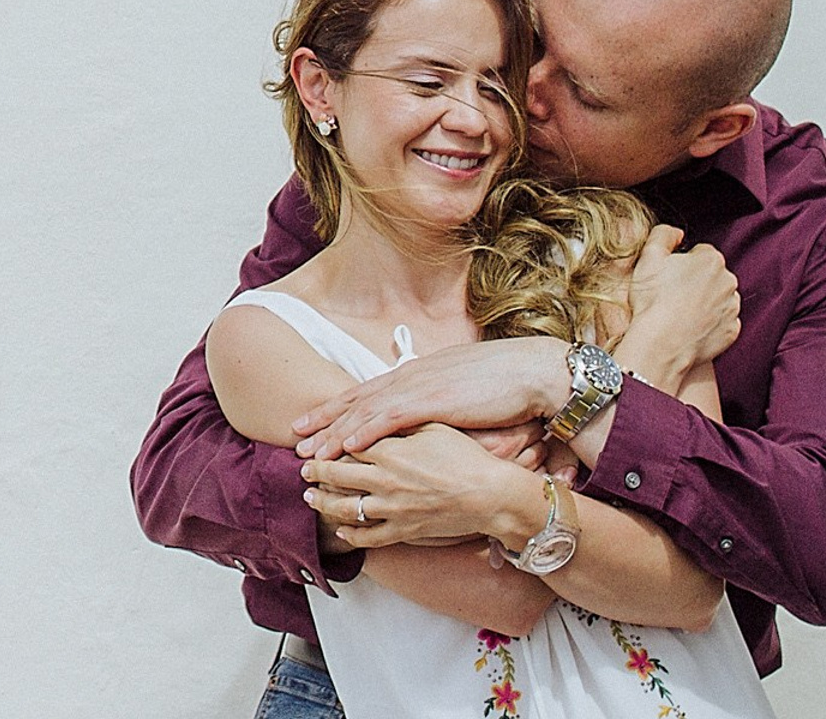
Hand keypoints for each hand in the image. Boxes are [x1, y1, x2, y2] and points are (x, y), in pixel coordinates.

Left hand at [292, 337, 568, 458]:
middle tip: (295, 437)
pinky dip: (365, 431)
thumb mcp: (459, 388)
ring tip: (311, 452)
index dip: (339, 408)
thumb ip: (435, 398)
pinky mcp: (433, 400)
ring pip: (366, 411)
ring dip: (336, 432)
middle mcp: (411, 377)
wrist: (530, 372)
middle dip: (325, 419)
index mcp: (417, 373)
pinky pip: (390, 418)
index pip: (368, 392)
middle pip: (358, 400)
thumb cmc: (502, 381)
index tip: (314, 421)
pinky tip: (347, 445)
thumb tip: (423, 412)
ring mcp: (420, 387)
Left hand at [301, 422, 538, 548]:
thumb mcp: (434, 427)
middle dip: (316, 472)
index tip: (313, 442)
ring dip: (324, 503)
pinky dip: (351, 533)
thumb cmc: (466, 455)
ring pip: (346, 507)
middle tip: (303, 469)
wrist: (490, 493)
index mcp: (392, 448)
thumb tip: (381, 417)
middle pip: (338, 475)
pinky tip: (342, 529)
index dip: (327, 444)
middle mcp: (386, 478)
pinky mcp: (404, 529)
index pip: (348, 445)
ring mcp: (392, 507)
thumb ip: (403, 423)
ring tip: (310, 498)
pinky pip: (369, 535)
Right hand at [620, 226, 739, 389]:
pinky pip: (722, 323)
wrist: (660, 345)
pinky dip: (710, 325)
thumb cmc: (653, 300)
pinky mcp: (731, 332)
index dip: (681, 264)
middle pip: (711, 276)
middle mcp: (728, 281)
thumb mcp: (649, 255)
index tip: (669, 278)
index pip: (699, 254)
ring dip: (704, 303)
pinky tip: (690, 328)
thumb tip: (677, 234)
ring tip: (680, 314)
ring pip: (718, 299)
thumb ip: (664, 234)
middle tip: (673, 296)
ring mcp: (732, 309)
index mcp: (712, 259)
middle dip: (696, 282)